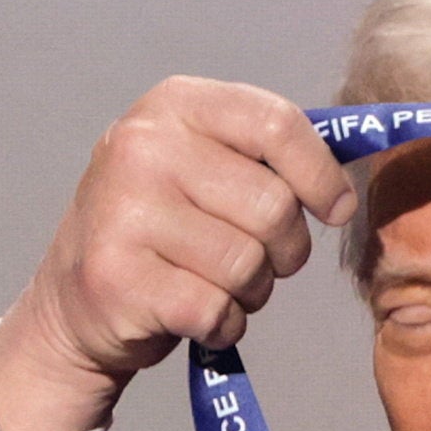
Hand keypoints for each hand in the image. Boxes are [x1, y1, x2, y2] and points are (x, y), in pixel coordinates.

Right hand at [0, 76, 355, 430]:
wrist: (74, 302)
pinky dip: (222, 325)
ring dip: (250, 292)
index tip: (335, 210)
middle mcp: (143, 147)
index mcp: (174, 105)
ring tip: (213, 284)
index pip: (277, 124)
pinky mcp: (118, 278)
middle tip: (253, 261)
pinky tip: (194, 315)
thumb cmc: (164, 232)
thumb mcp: (205, 166)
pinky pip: (217, 310)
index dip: (321, 175)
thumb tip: (356, 168)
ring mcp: (124, 211)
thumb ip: (268, 156)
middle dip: (284, 250)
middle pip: (274, 207)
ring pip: (249, 265)